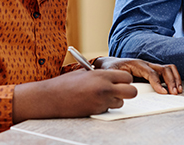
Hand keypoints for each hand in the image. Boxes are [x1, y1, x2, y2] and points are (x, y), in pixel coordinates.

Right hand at [12, 69, 136, 122]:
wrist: (51, 98)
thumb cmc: (66, 83)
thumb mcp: (85, 73)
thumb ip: (101, 75)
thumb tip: (114, 77)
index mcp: (102, 75)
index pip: (128, 77)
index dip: (125, 79)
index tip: (119, 80)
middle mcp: (105, 88)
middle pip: (132, 92)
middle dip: (128, 91)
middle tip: (119, 90)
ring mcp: (102, 101)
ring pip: (121, 103)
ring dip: (115, 100)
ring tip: (101, 96)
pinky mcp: (97, 112)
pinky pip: (109, 109)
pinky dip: (105, 106)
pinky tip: (93, 102)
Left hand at [94, 57, 182, 94]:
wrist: (110, 64)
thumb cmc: (111, 69)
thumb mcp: (111, 73)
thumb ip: (117, 81)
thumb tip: (124, 88)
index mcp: (137, 64)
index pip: (151, 73)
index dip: (158, 83)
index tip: (163, 93)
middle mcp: (146, 64)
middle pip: (163, 69)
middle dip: (171, 81)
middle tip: (174, 93)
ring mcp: (150, 67)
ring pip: (168, 69)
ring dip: (175, 79)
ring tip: (177, 90)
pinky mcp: (153, 71)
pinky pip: (167, 72)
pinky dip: (173, 78)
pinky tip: (175, 87)